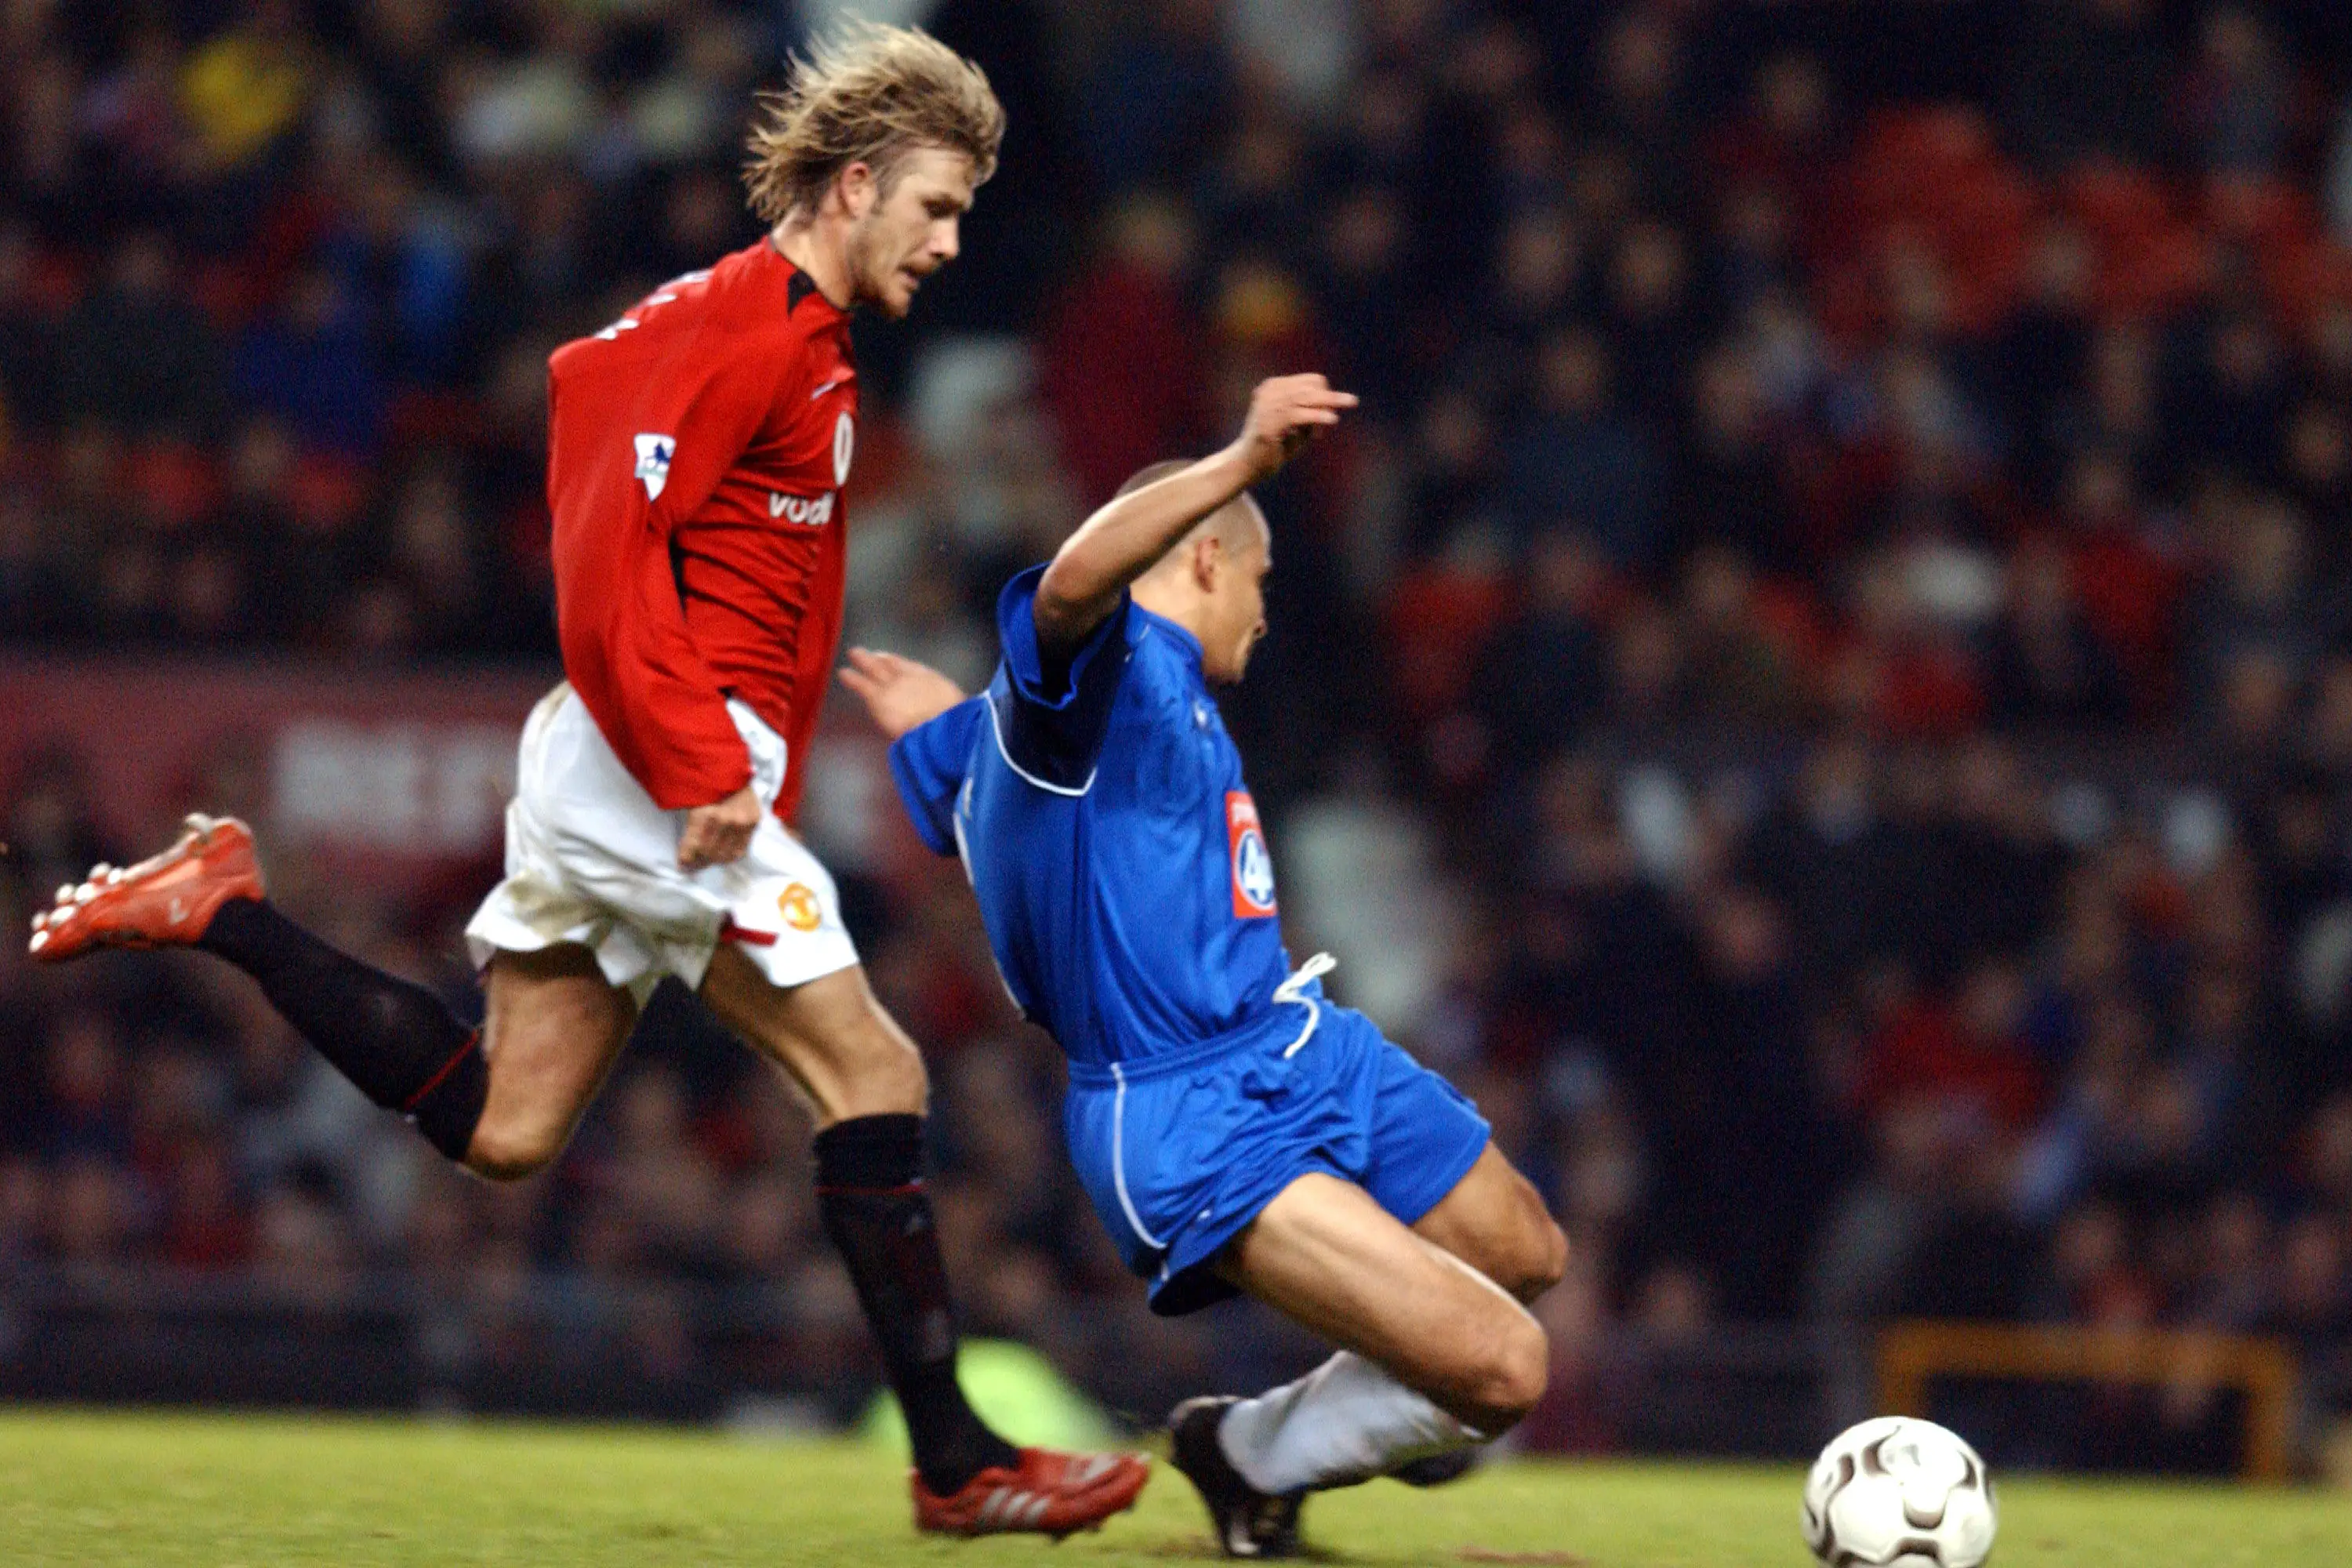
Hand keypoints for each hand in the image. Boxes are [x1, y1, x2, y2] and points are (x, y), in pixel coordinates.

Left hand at [678, 784, 761, 869]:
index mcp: (706, 813)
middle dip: (698, 861)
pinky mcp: (754, 822)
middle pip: (710, 853)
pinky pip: (741, 850)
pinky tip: (722, 853)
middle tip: (692, 863)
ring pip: (726, 855)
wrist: (731, 768)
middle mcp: (727, 819)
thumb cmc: (706, 783)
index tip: (681, 864)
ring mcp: (743, 821)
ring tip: (706, 858)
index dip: (686, 857)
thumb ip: (689, 831)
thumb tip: (685, 859)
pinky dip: (729, 855)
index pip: (695, 846)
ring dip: (713, 859)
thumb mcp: (690, 803)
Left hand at [838, 647, 966, 739]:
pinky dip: (851, 678)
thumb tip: (941, 712)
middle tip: (870, 653)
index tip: (887, 658)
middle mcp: (909, 677)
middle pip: (890, 664)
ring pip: (874, 668)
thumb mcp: (952, 709)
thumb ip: (940, 706)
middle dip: (879, 658)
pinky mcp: (877, 697)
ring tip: (854, 653)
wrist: (941, 724)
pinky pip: (861, 684)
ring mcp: (892, 685)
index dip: (895, 661)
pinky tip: (843, 673)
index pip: (907, 666)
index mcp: (928, 679)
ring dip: (863, 660)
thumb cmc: (951, 721)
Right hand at [1228, 373, 1357, 484]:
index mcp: (1274, 386)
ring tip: (1351, 403)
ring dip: (1329, 405)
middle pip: (1312, 386)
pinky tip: (1332, 419)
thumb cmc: (1273, 448)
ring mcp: (1268, 405)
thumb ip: (1312, 412)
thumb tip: (1332, 401)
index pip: (1311, 380)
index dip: (1325, 394)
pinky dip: (1319, 416)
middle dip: (1332, 397)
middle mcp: (1270, 391)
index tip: (1328, 415)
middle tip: (1352, 402)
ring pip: (1308, 397)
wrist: (1246, 466)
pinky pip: (1301, 415)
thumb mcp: (1297, 425)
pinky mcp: (1270, 423)